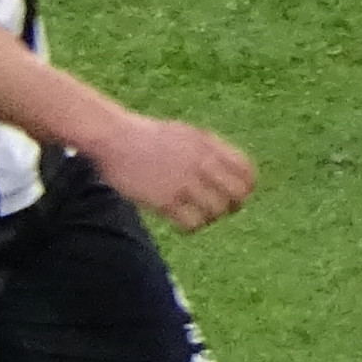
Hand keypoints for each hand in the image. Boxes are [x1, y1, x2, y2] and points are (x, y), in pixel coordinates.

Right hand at [86, 110, 254, 229]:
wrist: (115, 139)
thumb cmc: (146, 137)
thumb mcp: (185, 134)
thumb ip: (206, 148)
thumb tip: (222, 165)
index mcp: (209, 145)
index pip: (246, 171)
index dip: (245, 188)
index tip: (234, 196)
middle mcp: (201, 163)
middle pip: (237, 193)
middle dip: (232, 206)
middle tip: (218, 211)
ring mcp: (183, 182)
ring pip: (216, 210)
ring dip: (210, 218)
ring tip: (197, 217)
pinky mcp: (165, 200)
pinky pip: (192, 223)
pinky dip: (192, 228)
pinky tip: (182, 225)